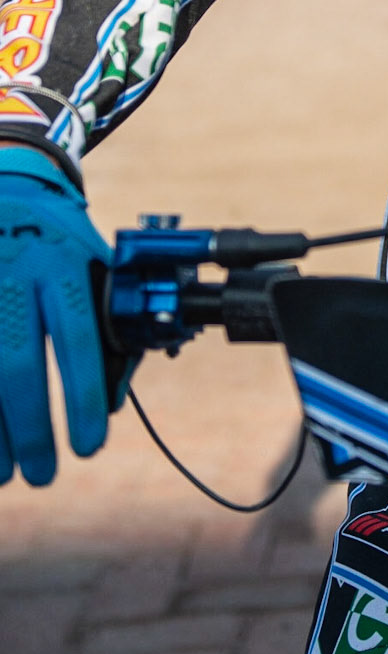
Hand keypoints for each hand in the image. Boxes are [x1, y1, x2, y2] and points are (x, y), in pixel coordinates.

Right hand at [0, 148, 110, 485]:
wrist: (4, 179)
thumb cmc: (55, 236)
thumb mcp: (89, 260)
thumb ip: (103, 318)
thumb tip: (111, 397)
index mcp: (63, 261)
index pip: (78, 340)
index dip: (82, 399)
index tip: (88, 447)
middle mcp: (14, 269)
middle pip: (17, 364)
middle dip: (32, 428)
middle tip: (44, 474)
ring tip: (5, 474)